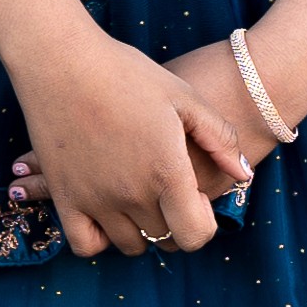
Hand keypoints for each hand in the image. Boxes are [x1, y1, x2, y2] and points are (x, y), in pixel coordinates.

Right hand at [4, 29, 249, 258]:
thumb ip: (220, 138)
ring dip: (141, 229)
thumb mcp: (184, 97)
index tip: (195, 197)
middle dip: (175, 221)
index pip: (196, 234)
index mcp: (167, 172)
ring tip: (139, 197)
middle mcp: (132, 194)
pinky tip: (106, 211)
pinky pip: (84, 244)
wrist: (62, 61)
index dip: (203, 222)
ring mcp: (95, 200)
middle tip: (168, 192)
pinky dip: (99, 238)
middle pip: (165, 238)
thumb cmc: (127, 73)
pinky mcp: (64, 197)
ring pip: (129, 244)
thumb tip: (244, 174)